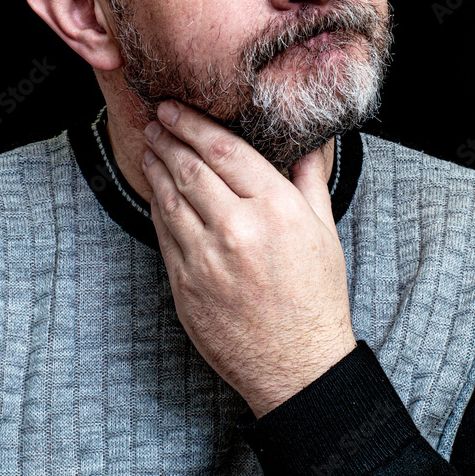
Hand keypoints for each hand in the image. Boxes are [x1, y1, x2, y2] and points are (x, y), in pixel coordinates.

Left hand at [141, 99, 355, 417]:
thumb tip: (308, 142)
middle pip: (190, 169)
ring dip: (156, 168)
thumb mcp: (324, 232)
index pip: (225, 151)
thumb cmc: (316, 299)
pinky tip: (156, 191)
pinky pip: (164, 234)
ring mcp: (206, 259)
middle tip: (156, 120)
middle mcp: (237, 229)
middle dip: (168, 138)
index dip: (194, 125)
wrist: (297, 366)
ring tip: (150, 148)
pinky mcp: (185, 285)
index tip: (176, 109)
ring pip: (170, 199)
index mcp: (276, 209)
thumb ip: (309, 180)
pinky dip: (157, 207)